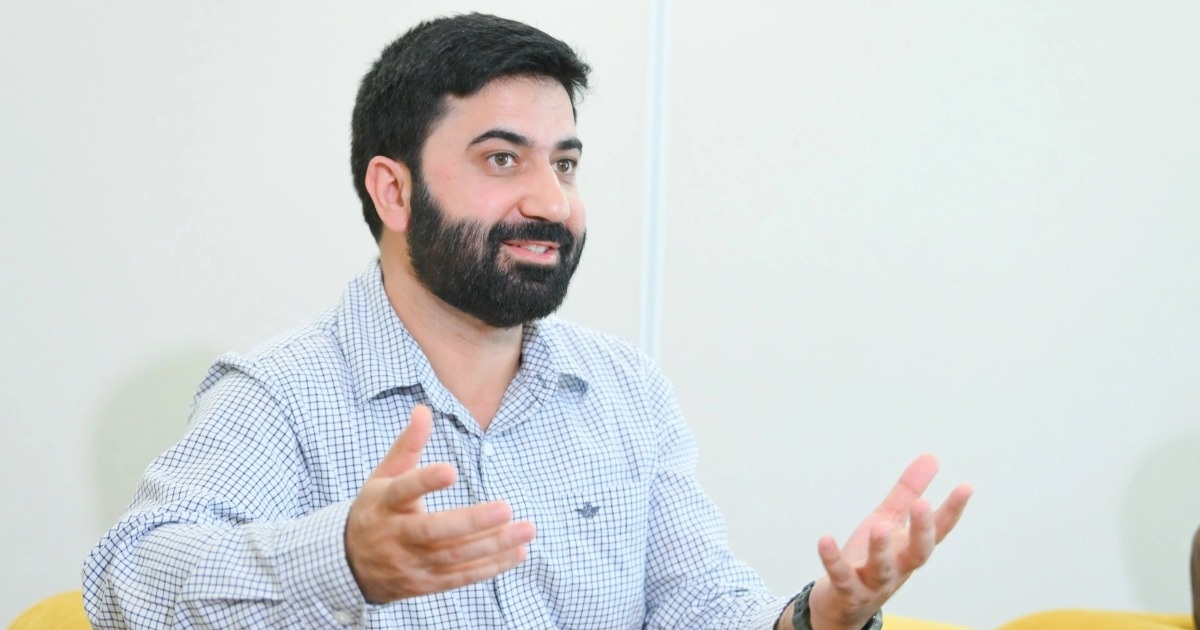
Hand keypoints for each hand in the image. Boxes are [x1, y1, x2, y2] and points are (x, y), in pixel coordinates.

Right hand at [345, 405, 535, 602]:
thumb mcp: (383, 476)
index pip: (403, 490)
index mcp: (384, 503)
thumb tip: (424, 409)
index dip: (425, 482)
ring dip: (493, 545)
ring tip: (526, 529)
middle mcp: (396, 536)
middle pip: (434, 531)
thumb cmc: (376, 510)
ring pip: (454, 556)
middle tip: (507, 508)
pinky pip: (460, 577)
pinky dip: (491, 567)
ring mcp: (410, 563)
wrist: (350, 565)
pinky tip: (518, 552)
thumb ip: (407, 445)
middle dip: (472, 522)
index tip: (451, 470)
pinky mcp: (424, 584)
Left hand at [806, 454, 971, 629]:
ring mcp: (873, 583)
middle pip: (917, 553)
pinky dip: (833, 560)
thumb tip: (932, 458)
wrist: (841, 605)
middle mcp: (898, 568)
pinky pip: (841, 577)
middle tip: (923, 505)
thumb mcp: (888, 520)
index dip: (952, 511)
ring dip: (882, 549)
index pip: (938, 531)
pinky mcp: (846, 592)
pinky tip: (825, 540)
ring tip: (880, 526)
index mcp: (909, 548)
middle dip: (921, 530)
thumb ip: (908, 493)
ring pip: (882, 569)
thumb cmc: (869, 560)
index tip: (966, 486)